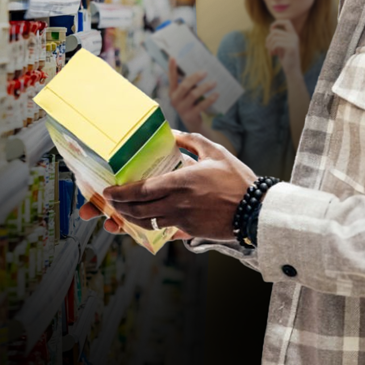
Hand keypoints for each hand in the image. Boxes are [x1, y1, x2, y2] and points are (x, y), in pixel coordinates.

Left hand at [99, 130, 258, 241]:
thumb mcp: (214, 151)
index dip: (121, 193)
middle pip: (139, 209)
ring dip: (131, 218)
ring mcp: (183, 220)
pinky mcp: (190, 231)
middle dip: (119, 207)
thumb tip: (170, 133)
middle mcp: (177, 203)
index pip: (142, 190)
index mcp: (180, 182)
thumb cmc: (236, 179)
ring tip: (121, 212)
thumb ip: (190, 140)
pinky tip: (144, 223)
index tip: (108, 191)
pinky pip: (163, 231)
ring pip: (148, 222)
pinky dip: (149, 227)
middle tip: (109, 202)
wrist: (256, 210)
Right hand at [168, 57, 218, 131]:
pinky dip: (210, 99)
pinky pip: (201, 106)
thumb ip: (190, 84)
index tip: (173, 57)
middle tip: (205, 72)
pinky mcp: (190, 116)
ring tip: (214, 82)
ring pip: (193, 95)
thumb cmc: (191, 103)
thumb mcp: (188, 93)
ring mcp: (181, 108)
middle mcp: (174, 99)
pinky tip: (216, 94)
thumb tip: (202, 68)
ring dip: (205, 87)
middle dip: (195, 77)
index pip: (171, 78)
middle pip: (184, 85)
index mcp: (173, 92)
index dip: (171, 68)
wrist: (193, 123)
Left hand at [266, 20, 300, 75]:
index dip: (277, 22)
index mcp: (293, 35)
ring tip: (270, 52)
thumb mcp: (281, 46)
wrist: (292, 70)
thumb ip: (278, 37)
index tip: (271, 28)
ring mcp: (293, 41)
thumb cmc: (286, 58)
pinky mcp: (291, 47)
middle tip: (267, 47)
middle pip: (275, 32)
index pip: (287, 22)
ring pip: (274, 38)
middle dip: (268, 39)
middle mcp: (294, 36)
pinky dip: (271, 49)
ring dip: (269, 45)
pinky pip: (276, 43)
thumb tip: (271, 29)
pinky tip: (272, 54)